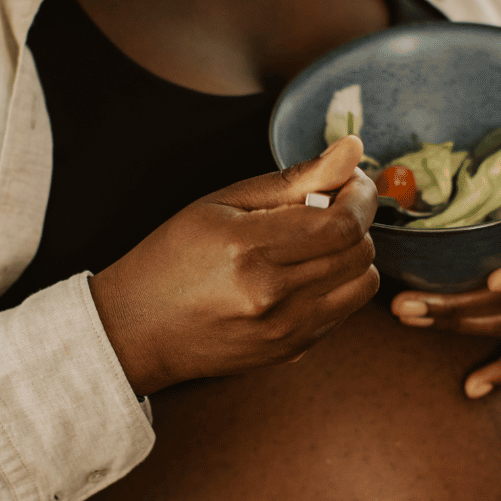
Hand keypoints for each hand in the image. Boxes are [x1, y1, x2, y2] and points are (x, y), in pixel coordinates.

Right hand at [90, 135, 380, 395]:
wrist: (137, 329)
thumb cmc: (173, 257)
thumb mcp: (223, 203)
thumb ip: (293, 179)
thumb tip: (351, 149)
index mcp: (249, 249)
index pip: (341, 223)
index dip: (359, 195)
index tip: (350, 181)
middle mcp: (271, 295)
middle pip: (359, 252)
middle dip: (356, 220)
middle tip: (329, 205)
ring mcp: (284, 330)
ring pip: (362, 284)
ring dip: (351, 255)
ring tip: (316, 242)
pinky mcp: (290, 351)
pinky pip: (344, 312)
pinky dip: (336, 285)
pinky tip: (302, 274)